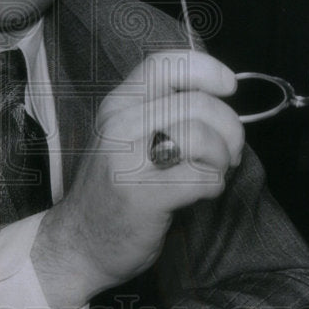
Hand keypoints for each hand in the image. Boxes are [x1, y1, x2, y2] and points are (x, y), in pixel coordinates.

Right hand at [32, 50, 243, 308]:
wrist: (79, 244)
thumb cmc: (113, 189)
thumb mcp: (125, 137)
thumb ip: (160, 111)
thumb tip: (218, 97)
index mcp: (118, 105)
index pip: (166, 64)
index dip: (207, 69)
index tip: (229, 88)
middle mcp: (120, 124)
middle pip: (198, 103)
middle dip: (230, 128)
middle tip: (229, 152)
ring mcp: (129, 160)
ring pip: (203, 137)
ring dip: (222, 159)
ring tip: (214, 172)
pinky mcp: (144, 195)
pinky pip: (203, 178)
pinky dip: (215, 186)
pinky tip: (202, 193)